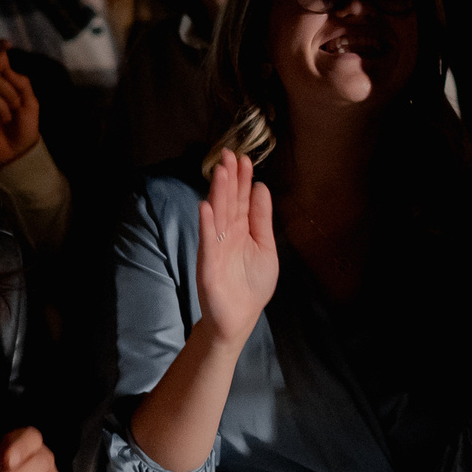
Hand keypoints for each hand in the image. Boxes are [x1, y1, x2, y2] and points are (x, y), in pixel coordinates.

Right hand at [0, 41, 42, 170]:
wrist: (16, 154)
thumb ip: (21, 84)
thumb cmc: (24, 129)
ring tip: (6, 119)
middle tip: (15, 107)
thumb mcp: (30, 104)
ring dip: (1, 106)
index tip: (6, 43)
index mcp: (4, 84)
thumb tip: (5, 68)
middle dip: (8, 90)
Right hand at [195, 150, 279, 351]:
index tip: (245, 158)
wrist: (239, 318)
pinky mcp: (208, 263)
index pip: (242, 200)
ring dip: (218, 193)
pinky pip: (208, 241)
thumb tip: (261, 188)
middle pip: (228, 202)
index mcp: (243, 230)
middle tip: (229, 153)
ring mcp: (216, 247)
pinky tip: (206, 206)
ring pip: (217, 215)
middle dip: (229, 178)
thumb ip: (262, 219)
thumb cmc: (252, 284)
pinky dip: (207, 224)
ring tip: (220, 171)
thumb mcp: (265, 247)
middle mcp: (228, 234)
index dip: (243, 180)